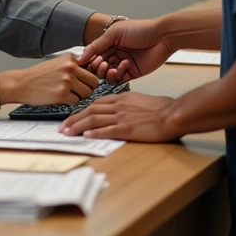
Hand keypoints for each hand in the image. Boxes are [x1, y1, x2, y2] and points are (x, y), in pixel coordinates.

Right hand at [0, 54, 98, 105]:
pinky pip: (77, 101)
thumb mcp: (58, 63)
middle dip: (88, 88)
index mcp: (70, 58)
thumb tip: (93, 73)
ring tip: (68, 94)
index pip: (92, 68)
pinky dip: (70, 102)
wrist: (21, 84)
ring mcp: (66, 80)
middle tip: (79, 91)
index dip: (88, 77)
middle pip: (94, 81)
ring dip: (80, 96)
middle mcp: (70, 67)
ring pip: (87, 92)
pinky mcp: (62, 94)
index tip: (83, 81)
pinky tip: (61, 98)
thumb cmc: (38, 75)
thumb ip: (74, 66)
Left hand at [59, 91, 180, 141]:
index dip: (81, 110)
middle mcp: (119, 105)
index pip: (95, 103)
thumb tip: (117, 112)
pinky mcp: (128, 128)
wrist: (172, 113)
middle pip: (90, 110)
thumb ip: (126, 105)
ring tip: (67, 133)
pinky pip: (108, 130)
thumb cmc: (161, 109)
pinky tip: (86, 136)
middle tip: (62, 127)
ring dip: (78, 126)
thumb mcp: (140, 101)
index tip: (72, 117)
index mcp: (121, 98)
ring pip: (94, 119)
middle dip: (74, 119)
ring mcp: (122, 116)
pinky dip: (95, 133)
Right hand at [76, 18, 172, 82]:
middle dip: (97, 67)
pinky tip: (124, 65)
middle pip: (99, 67)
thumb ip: (97, 45)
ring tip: (110, 67)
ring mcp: (123, 64)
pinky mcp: (133, 73)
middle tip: (101, 63)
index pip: (93, 55)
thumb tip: (81, 56)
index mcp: (109, 43)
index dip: (89, 59)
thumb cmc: (139, 30)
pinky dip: (119, 74)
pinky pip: (120, 79)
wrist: (162, 37)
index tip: (85, 62)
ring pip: (107, 75)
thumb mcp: (114, 34)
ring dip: (107, 72)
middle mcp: (115, 54)